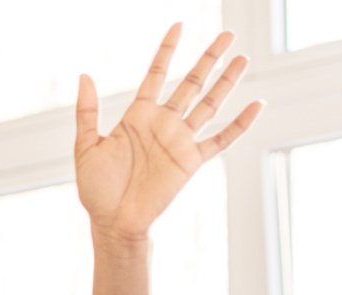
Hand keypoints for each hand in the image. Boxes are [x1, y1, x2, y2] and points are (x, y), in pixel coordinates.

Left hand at [75, 26, 261, 245]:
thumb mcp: (86, 146)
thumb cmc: (96, 189)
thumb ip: (87, 111)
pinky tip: (257, 105)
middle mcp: (163, 124)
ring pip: (209, 104)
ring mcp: (180, 141)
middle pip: (192, 82)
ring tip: (243, 58)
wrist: (113, 222)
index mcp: (138, 116)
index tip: (179, 25)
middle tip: (227, 34)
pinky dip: (239, 124)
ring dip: (227, 81)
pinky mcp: (191, 161)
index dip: (167, 50)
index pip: (157, 74)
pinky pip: (221, 140)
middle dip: (209, 58)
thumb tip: (84, 76)